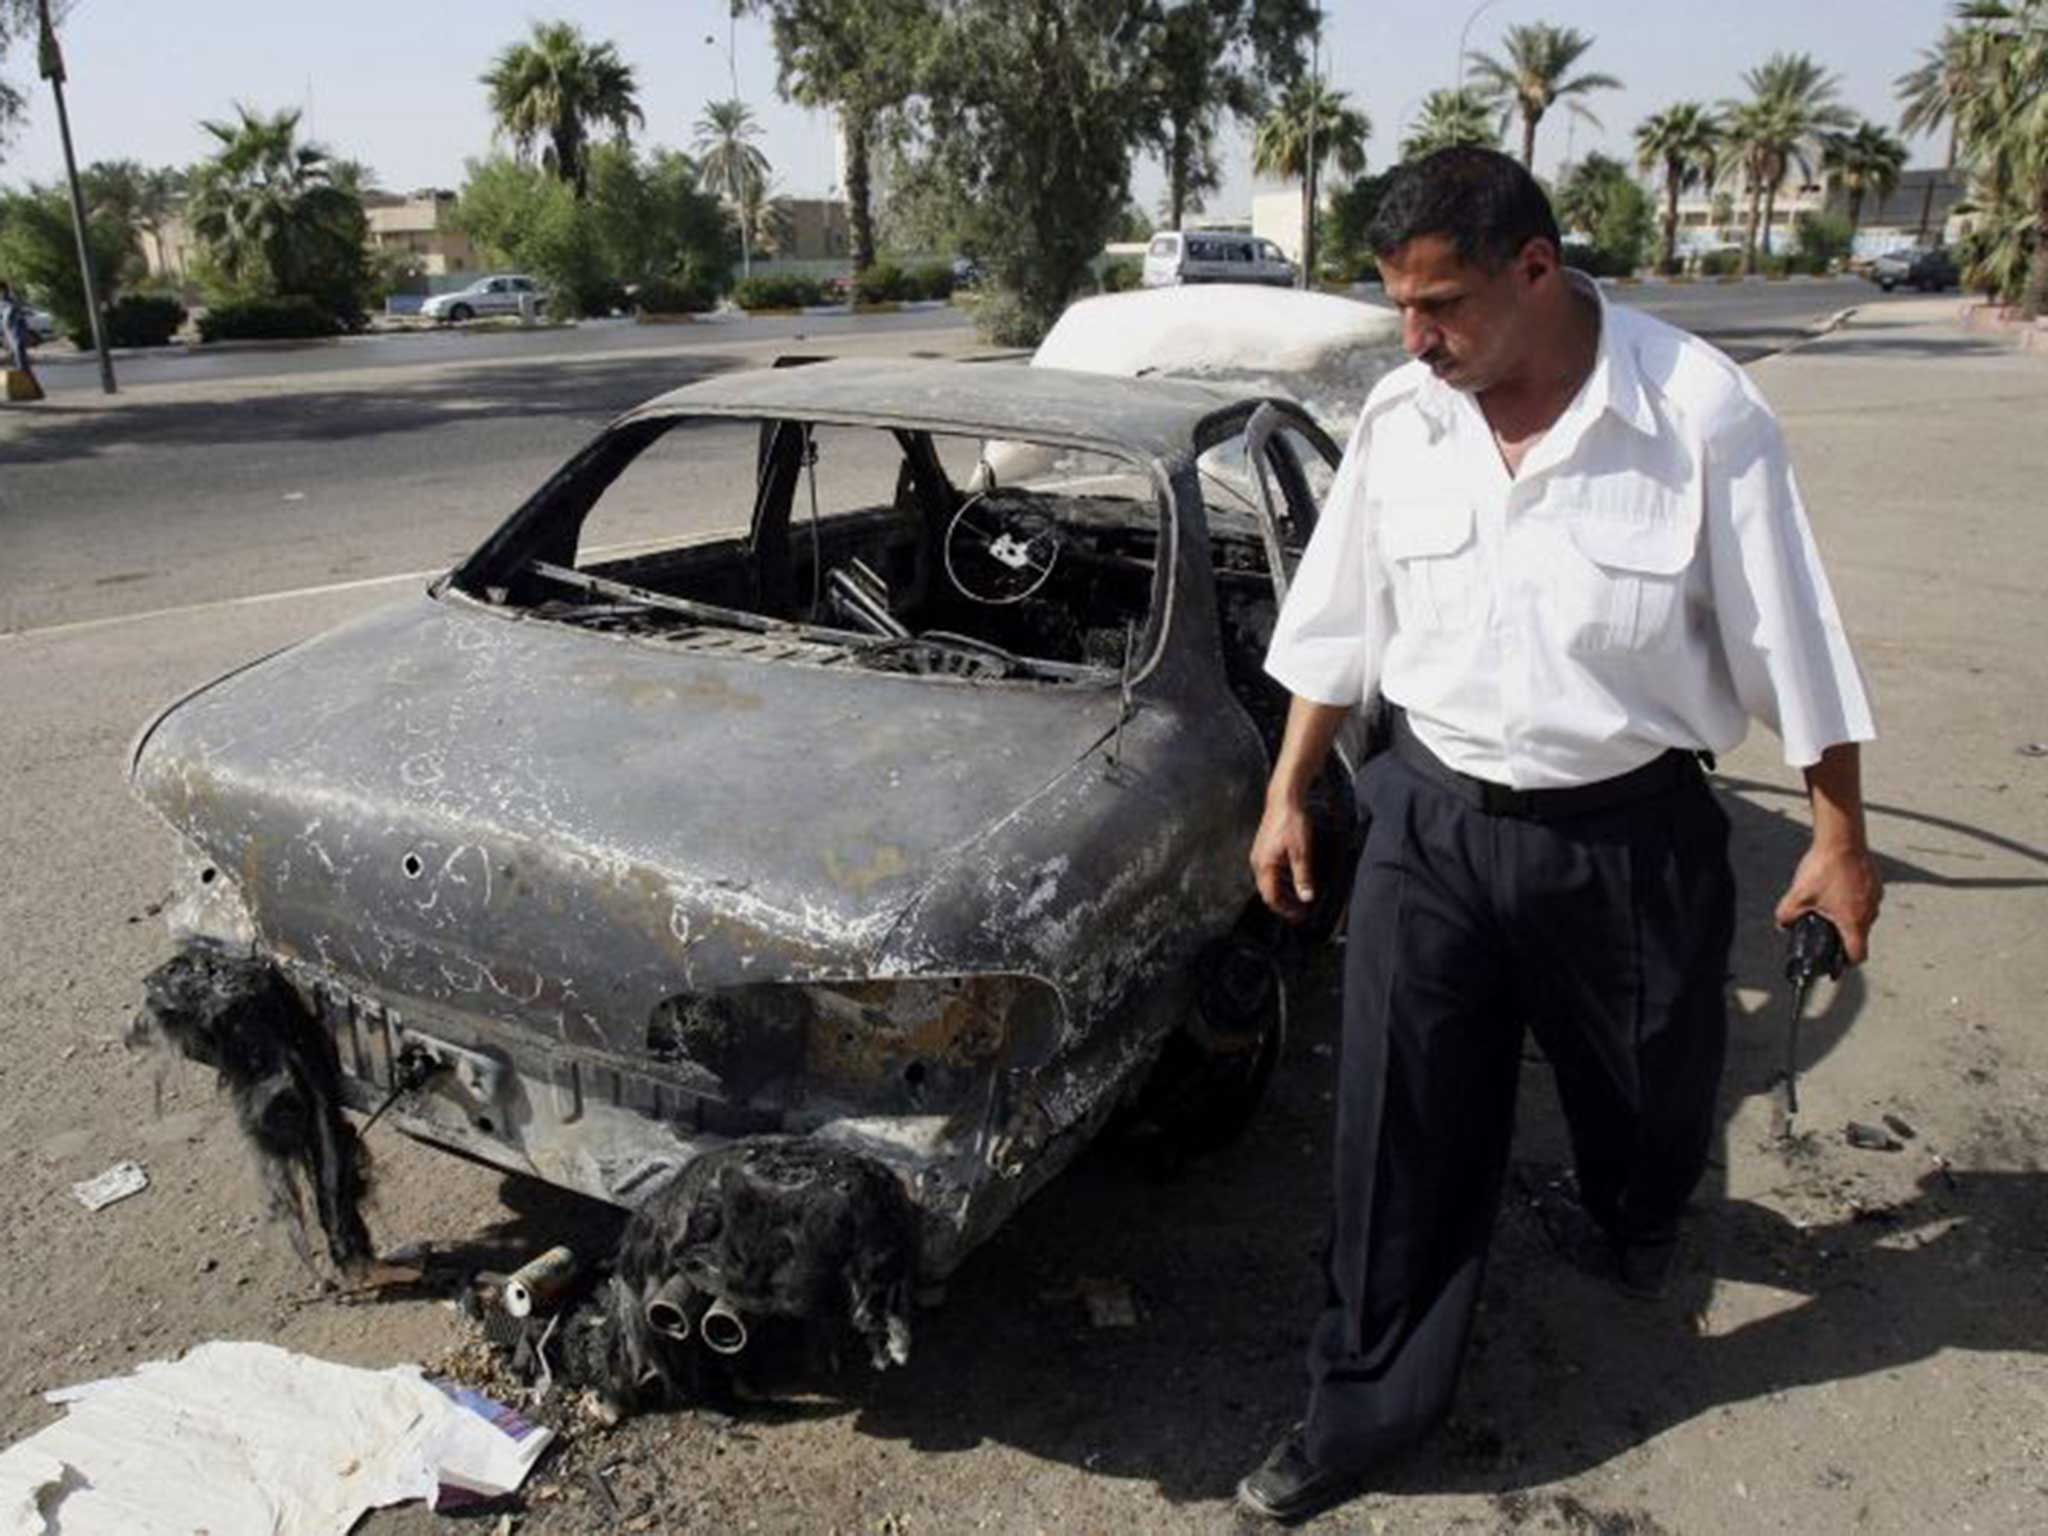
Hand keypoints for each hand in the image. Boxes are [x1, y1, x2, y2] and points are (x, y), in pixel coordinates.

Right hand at [1251, 797, 1316, 922]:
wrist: (1284, 799)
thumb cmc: (1292, 822)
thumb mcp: (1301, 852)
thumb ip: (1303, 877)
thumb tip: (1306, 898)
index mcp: (1264, 866)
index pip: (1271, 897)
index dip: (1286, 909)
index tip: (1301, 915)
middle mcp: (1258, 863)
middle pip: (1268, 893)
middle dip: (1284, 904)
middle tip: (1302, 911)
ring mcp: (1260, 856)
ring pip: (1269, 883)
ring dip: (1283, 893)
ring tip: (1300, 898)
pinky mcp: (1264, 850)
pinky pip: (1270, 873)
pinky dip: (1282, 881)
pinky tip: (1294, 880)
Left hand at [1775, 841, 1881, 964]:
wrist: (1843, 839)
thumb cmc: (1824, 868)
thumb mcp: (1797, 895)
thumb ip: (1786, 916)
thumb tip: (1782, 925)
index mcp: (1854, 922)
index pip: (1858, 955)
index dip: (1845, 963)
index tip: (1834, 960)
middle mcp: (1870, 913)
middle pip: (1859, 935)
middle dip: (1841, 935)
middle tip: (1822, 927)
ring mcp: (1876, 897)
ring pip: (1862, 916)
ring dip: (1846, 915)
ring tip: (1826, 903)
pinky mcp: (1876, 883)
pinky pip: (1865, 899)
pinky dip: (1852, 899)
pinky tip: (1835, 888)